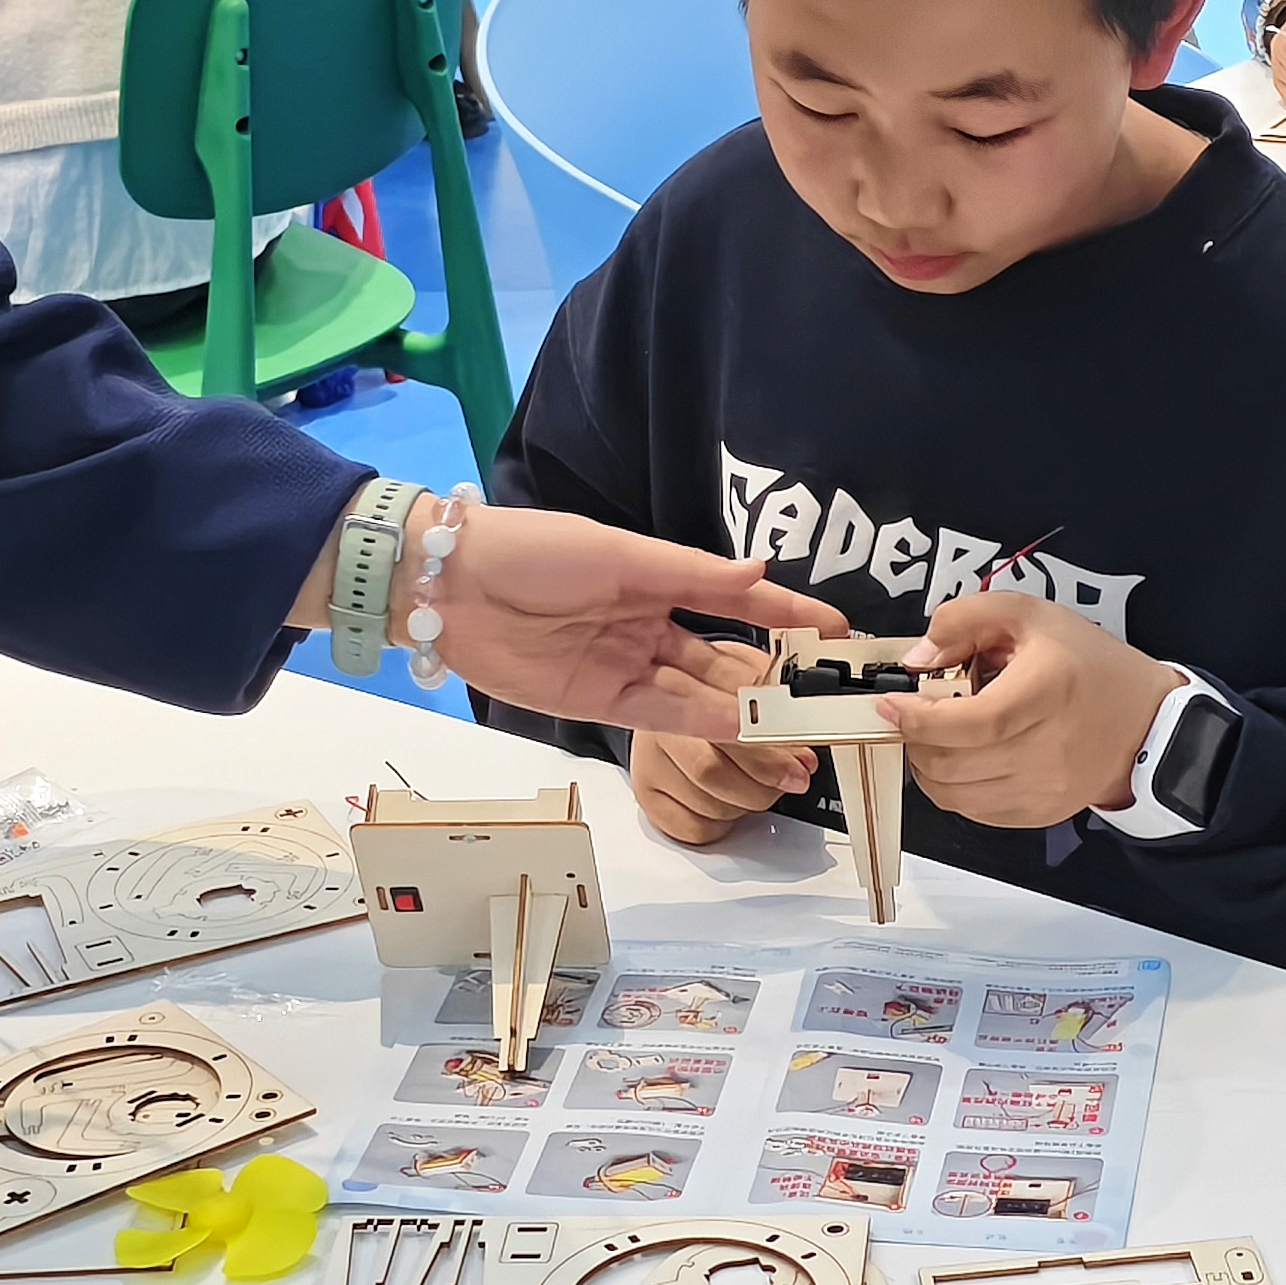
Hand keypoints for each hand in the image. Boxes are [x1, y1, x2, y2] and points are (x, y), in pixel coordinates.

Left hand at [429, 500, 844, 740]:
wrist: (451, 587)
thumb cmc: (536, 552)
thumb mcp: (619, 554)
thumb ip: (692, 574)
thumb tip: (761, 572)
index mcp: (655, 578)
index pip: (733, 600)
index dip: (783, 615)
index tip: (834, 630)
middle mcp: (647, 625)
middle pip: (722, 657)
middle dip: (773, 680)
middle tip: (826, 702)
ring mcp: (624, 667)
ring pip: (699, 695)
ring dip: (746, 713)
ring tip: (798, 732)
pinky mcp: (597, 704)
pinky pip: (661, 716)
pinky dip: (702, 725)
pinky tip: (744, 731)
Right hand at [629, 640, 817, 843]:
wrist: (674, 695)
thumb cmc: (716, 690)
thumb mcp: (750, 679)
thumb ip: (776, 708)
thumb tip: (802, 750)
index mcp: (681, 693)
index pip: (723, 729)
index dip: (766, 753)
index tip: (798, 764)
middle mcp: (658, 730)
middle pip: (710, 771)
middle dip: (764, 781)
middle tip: (792, 779)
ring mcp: (649, 766)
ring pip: (708, 805)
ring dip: (747, 801)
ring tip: (758, 783)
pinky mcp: (649, 799)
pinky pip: (695, 828)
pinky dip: (723, 823)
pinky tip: (729, 800)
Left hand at [879, 591, 1182, 827]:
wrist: (1145, 722)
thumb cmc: (1086, 665)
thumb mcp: (1030, 616)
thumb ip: (966, 620)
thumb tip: (919, 659)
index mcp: (1046, 692)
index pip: (970, 723)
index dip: (919, 719)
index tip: (892, 704)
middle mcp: (1047, 749)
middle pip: (952, 763)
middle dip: (915, 740)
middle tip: (914, 716)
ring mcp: (1044, 789)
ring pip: (954, 795)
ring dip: (928, 767)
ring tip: (936, 738)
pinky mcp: (1040, 814)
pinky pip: (974, 811)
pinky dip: (953, 788)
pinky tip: (963, 759)